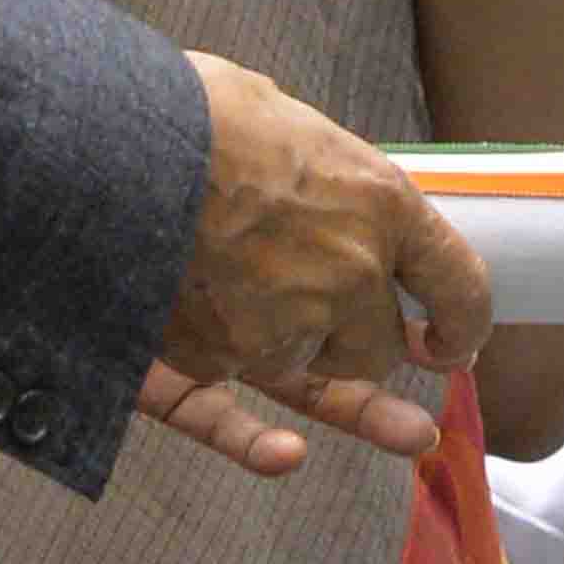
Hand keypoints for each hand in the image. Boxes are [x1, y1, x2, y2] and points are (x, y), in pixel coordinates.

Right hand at [152, 53, 496, 476]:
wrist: (99, 135)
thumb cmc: (187, 108)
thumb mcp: (282, 116)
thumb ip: (317, 173)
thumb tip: (320, 189)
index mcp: (379, 203)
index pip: (458, 283)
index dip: (464, 322)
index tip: (452, 343)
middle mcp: (348, 272)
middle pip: (378, 349)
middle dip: (359, 345)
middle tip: (326, 318)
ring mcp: (280, 325)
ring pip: (306, 376)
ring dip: (287, 360)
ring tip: (236, 304)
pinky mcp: (212, 360)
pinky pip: (234, 417)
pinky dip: (258, 445)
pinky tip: (287, 455)